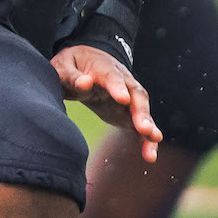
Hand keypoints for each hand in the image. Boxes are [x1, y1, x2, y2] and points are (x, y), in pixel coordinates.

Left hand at [51, 44, 159, 163]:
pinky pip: (140, 125)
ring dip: (149, 126)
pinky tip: (150, 154)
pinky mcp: (128, 113)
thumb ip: (72, 77)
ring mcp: (128, 97)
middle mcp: (122, 81)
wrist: (83, 63)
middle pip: (135, 94)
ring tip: (154, 140)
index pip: (112, 77)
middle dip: (141, 111)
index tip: (123, 99)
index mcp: (103, 67)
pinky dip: (146, 139)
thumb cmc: (71, 66)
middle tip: (144, 128)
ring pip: (142, 110)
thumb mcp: (64, 67)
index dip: (118, 88)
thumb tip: (84, 83)